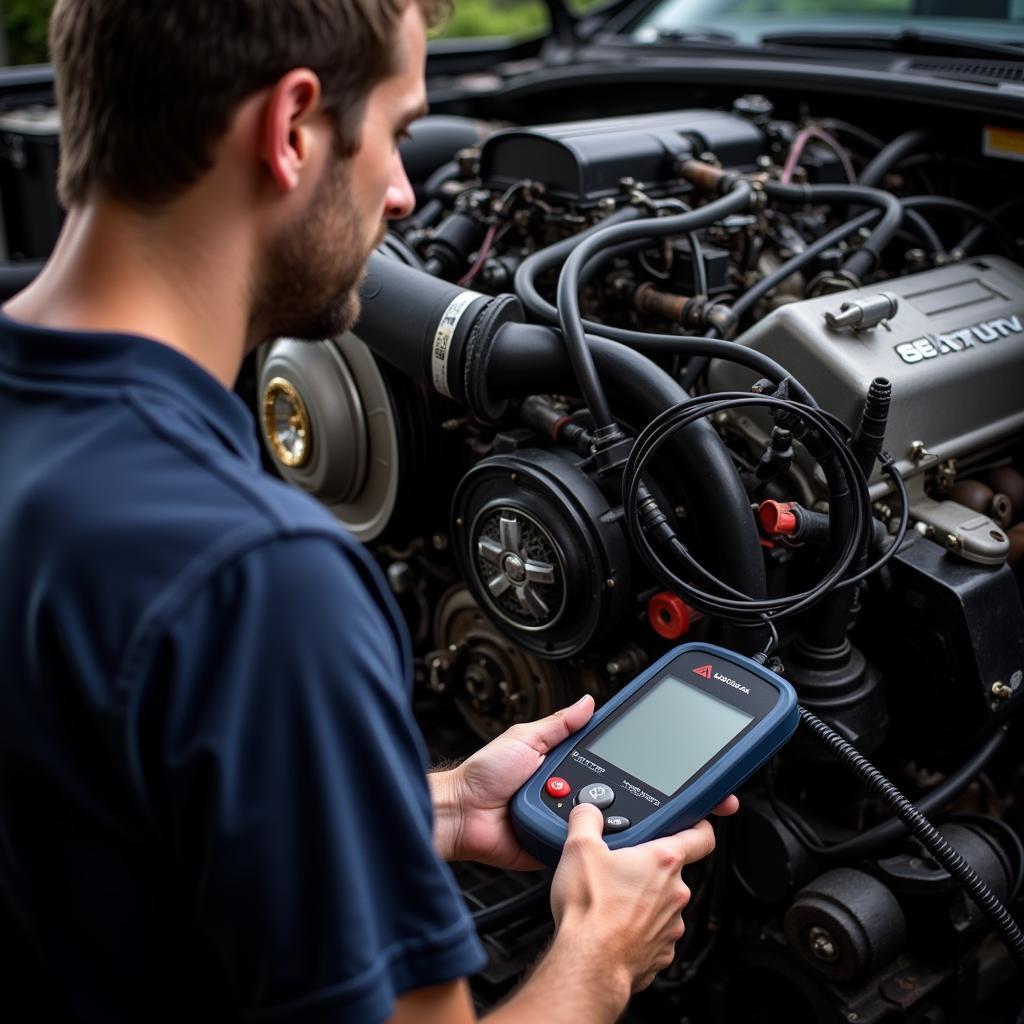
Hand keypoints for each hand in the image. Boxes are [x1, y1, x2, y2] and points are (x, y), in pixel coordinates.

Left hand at [429, 695, 739, 869]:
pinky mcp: (566, 849)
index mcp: (569, 764)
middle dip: (658, 794)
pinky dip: (610, 845)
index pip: (615, 759)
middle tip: (695, 793)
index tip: (678, 760)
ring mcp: (574, 822)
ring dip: (635, 818)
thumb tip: (587, 702)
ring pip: (616, 822)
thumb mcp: (525, 737)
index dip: (647, 761)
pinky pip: (593, 848)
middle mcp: (575, 793)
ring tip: (667, 811)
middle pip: (626, 793)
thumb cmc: (483, 776)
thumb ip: (559, 724)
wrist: (462, 816)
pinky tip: (627, 838)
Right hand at [549, 804, 716, 995]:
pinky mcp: (662, 952)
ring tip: (610, 900)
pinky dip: (637, 928)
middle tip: (617, 867)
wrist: (589, 963)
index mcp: (663, 860)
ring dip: (642, 899)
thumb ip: (587, 819)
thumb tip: (588, 811)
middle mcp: (676, 892)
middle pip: (671, 871)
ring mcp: (671, 925)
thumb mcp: (579, 847)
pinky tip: (613, 926)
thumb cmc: (590, 909)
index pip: (701, 836)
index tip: (693, 824)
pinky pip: (654, 932)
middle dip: (647, 867)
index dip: (698, 825)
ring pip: (661, 903)